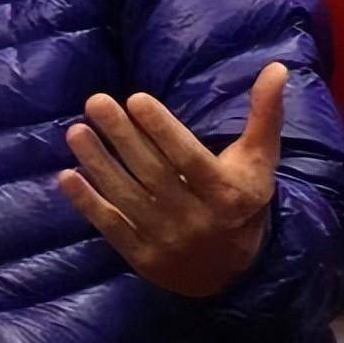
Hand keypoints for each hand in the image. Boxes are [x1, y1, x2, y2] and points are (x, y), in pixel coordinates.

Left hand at [58, 62, 286, 296]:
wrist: (236, 274)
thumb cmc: (243, 201)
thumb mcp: (260, 161)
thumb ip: (265, 115)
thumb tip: (277, 68)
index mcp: (227, 193)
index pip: (189, 158)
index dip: (162, 130)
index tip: (136, 98)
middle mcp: (196, 219)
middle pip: (152, 173)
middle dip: (121, 135)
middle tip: (96, 102)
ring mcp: (167, 240)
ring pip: (126, 197)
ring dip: (98, 163)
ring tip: (76, 130)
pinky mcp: (143, 257)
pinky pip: (111, 227)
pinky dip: (87, 203)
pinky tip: (67, 176)